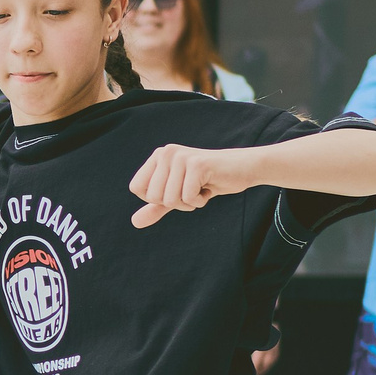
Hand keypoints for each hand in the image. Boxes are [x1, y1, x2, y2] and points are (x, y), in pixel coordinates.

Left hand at [129, 143, 259, 226]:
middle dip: (175, 202)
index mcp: (158, 156)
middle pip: (153, 197)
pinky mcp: (197, 164)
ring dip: (189, 202)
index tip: (176, 189)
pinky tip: (209, 186)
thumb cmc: (208, 181)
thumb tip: (134, 222)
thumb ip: (156, 207)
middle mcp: (166, 152)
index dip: (156, 198)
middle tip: (192, 189)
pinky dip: (200, 200)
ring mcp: (181, 157)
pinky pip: (188, 198)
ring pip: (171, 199)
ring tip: (200, 187)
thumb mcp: (178, 196)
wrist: (241, 170)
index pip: (137, 188)